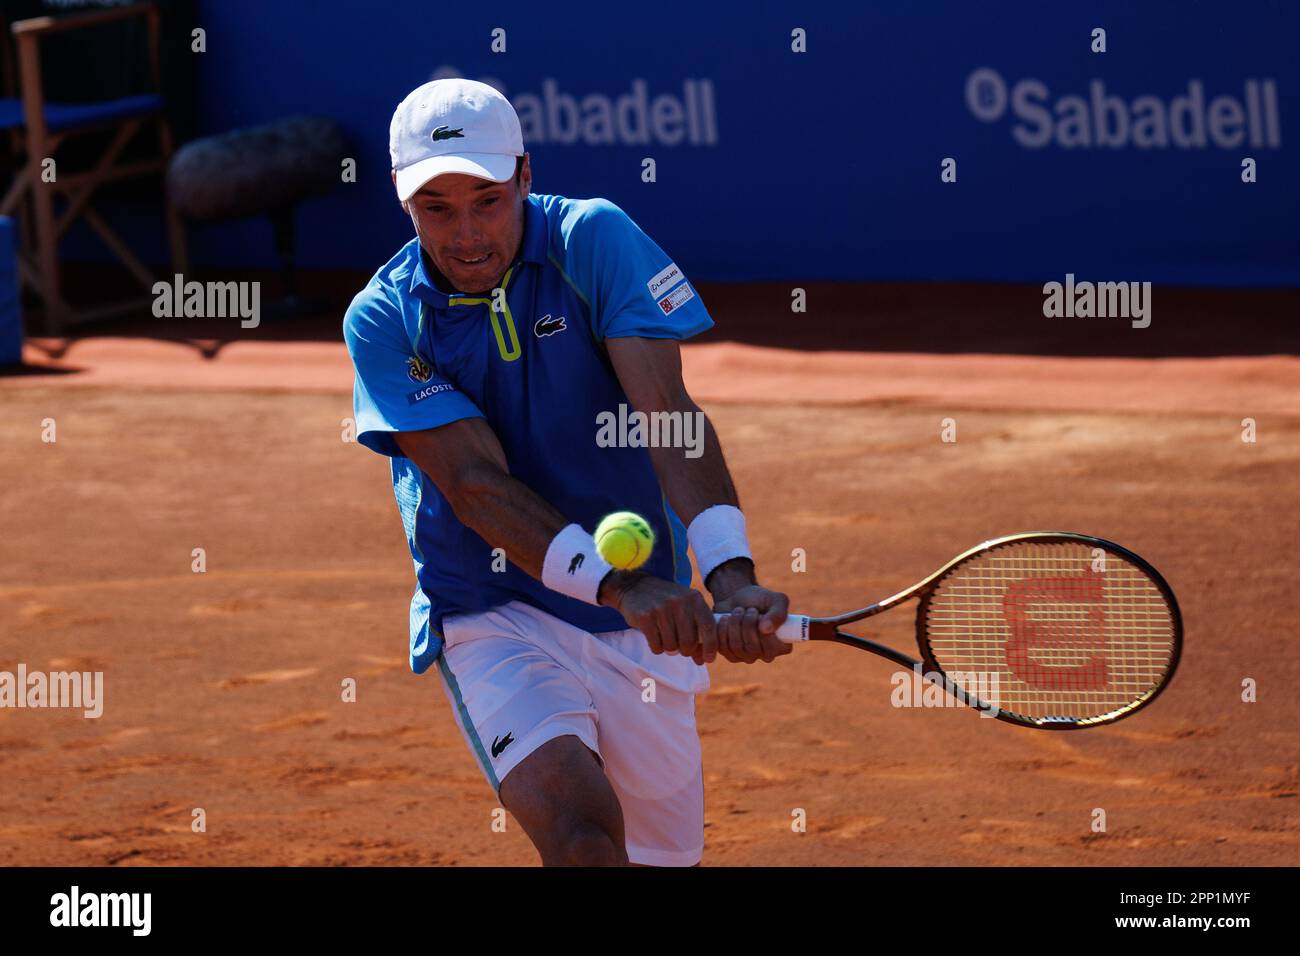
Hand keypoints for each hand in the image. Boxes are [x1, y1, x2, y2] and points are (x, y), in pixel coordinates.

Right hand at [599, 571, 717, 662]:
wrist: (634, 587)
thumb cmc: (666, 602)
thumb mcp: (685, 606)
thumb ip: (697, 630)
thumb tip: (702, 660)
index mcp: (694, 598)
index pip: (708, 626)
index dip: (711, 646)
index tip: (708, 658)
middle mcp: (680, 602)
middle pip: (689, 642)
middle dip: (685, 650)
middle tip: (679, 647)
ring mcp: (662, 609)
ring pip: (671, 646)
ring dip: (669, 649)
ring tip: (665, 638)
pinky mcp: (645, 617)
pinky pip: (656, 646)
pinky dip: (656, 648)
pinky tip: (654, 637)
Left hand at [712, 584, 791, 663]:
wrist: (737, 597)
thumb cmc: (761, 599)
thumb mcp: (777, 600)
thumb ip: (778, 613)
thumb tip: (766, 629)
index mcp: (781, 645)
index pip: (773, 649)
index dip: (764, 633)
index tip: (760, 615)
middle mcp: (764, 655)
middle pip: (752, 649)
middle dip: (747, 624)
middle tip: (748, 609)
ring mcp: (746, 656)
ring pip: (737, 647)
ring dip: (735, 624)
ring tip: (737, 611)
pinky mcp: (729, 654)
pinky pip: (723, 647)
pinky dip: (722, 629)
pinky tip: (726, 618)